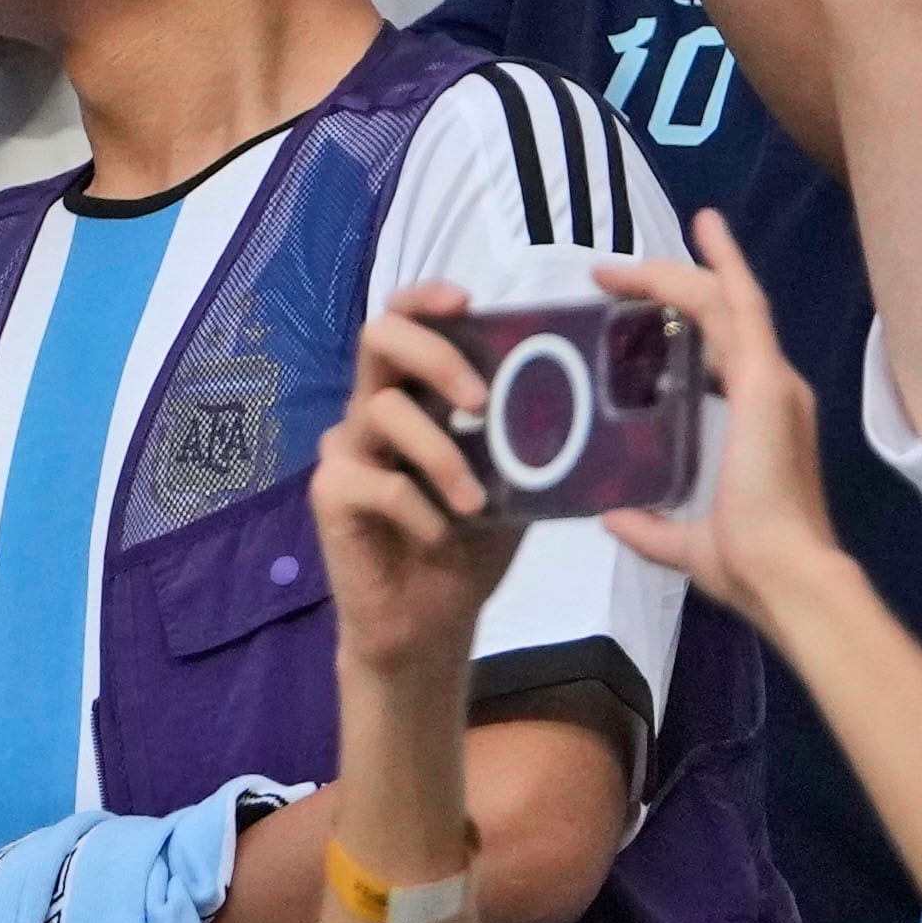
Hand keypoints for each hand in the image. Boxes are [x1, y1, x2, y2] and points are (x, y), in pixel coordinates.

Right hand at [312, 282, 530, 686]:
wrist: (425, 624)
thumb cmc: (468, 547)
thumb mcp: (514, 483)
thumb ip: (527, 438)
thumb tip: (591, 397)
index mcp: (413, 398)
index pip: (403, 321)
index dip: (427, 299)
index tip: (468, 300)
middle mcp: (370, 412)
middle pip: (377, 337)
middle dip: (436, 355)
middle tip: (482, 400)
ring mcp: (345, 451)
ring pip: (383, 412)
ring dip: (442, 455)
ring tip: (476, 501)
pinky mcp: (330, 495)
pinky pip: (378, 482)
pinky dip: (422, 510)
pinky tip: (440, 537)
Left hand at [594, 210, 846, 628]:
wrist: (783, 577)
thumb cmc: (747, 565)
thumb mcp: (684, 541)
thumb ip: (650, 527)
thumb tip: (614, 517)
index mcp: (758, 419)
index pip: (723, 347)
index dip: (684, 318)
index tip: (637, 302)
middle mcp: (772, 390)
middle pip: (721, 313)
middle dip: (668, 285)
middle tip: (611, 273)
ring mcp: (772, 382)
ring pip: (725, 301)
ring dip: (674, 274)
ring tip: (621, 262)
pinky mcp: (765, 383)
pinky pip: (737, 308)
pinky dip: (717, 268)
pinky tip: (700, 236)